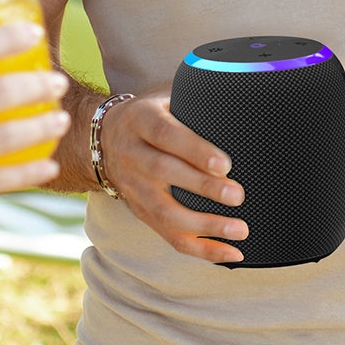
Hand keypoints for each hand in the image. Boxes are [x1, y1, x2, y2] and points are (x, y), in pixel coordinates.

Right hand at [100, 93, 248, 262]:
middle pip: (164, 174)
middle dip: (202, 188)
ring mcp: (134, 188)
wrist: (102, 140)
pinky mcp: (141, 212)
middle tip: (238, 195)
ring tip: (240, 230)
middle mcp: (132, 155)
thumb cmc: (150, 115)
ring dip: (204, 226)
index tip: (225, 164)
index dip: (194, 150)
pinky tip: (230, 253)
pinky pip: (169, 236)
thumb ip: (194, 97)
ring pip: (165, 212)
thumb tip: (241, 90)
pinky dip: (201, 249)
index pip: (165, 135)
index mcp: (140, 120)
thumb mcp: (164, 96)